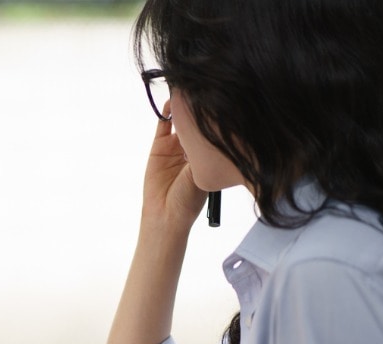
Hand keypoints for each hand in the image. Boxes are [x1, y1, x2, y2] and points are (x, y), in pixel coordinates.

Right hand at [141, 103, 206, 229]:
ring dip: (184, 107)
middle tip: (205, 91)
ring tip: (188, 93)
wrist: (166, 213)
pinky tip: (172, 103)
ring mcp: (176, 146)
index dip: (215, 117)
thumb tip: (210, 128)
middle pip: (197, 122)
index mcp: (209, 154)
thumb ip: (204, 151)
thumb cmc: (190, 198)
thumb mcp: (203, 173)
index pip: (213, 130)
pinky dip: (166, 113)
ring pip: (181, 121)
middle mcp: (193, 148)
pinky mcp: (159, 146)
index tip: (222, 100)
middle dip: (201, 108)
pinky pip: (163, 125)